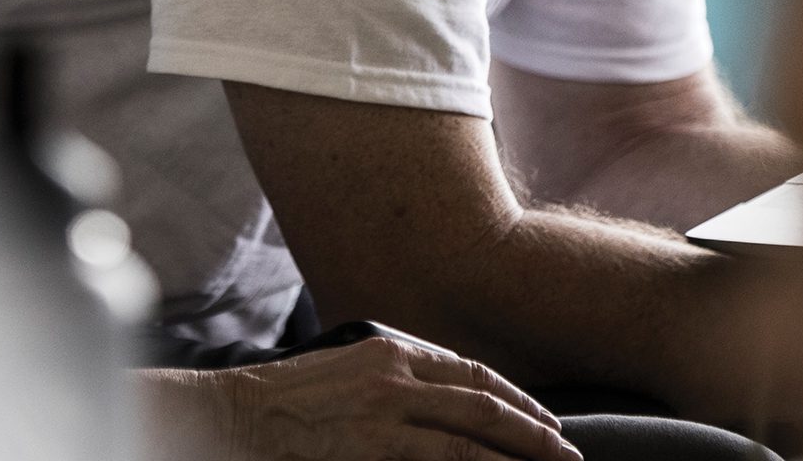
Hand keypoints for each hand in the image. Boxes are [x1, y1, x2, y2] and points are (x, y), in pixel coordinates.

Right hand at [141, 334, 580, 459]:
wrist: (235, 414)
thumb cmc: (286, 400)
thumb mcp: (347, 370)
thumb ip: (393, 380)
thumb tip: (440, 402)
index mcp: (390, 351)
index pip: (469, 372)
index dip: (514, 396)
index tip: (543, 420)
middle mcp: (396, 377)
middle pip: (484, 401)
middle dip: (533, 428)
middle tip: (566, 452)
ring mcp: (387, 415)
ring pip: (473, 437)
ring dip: (518, 455)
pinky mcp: (376, 449)